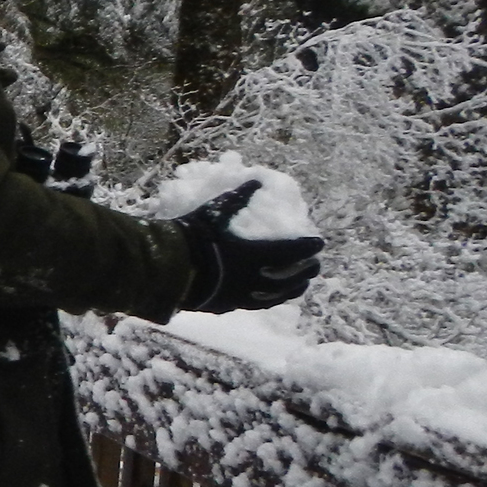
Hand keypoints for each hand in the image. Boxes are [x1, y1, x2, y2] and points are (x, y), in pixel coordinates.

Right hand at [176, 181, 323, 312]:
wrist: (167, 270)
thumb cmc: (192, 239)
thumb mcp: (213, 214)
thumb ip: (236, 199)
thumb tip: (256, 180)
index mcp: (253, 255)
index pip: (291, 252)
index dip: (307, 247)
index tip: (319, 242)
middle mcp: (253, 278)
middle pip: (289, 278)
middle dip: (306, 271)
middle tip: (315, 265)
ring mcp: (241, 295)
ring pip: (276, 296)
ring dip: (292, 290)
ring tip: (301, 285)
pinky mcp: (227, 305)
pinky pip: (254, 304)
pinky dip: (267, 300)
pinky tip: (270, 298)